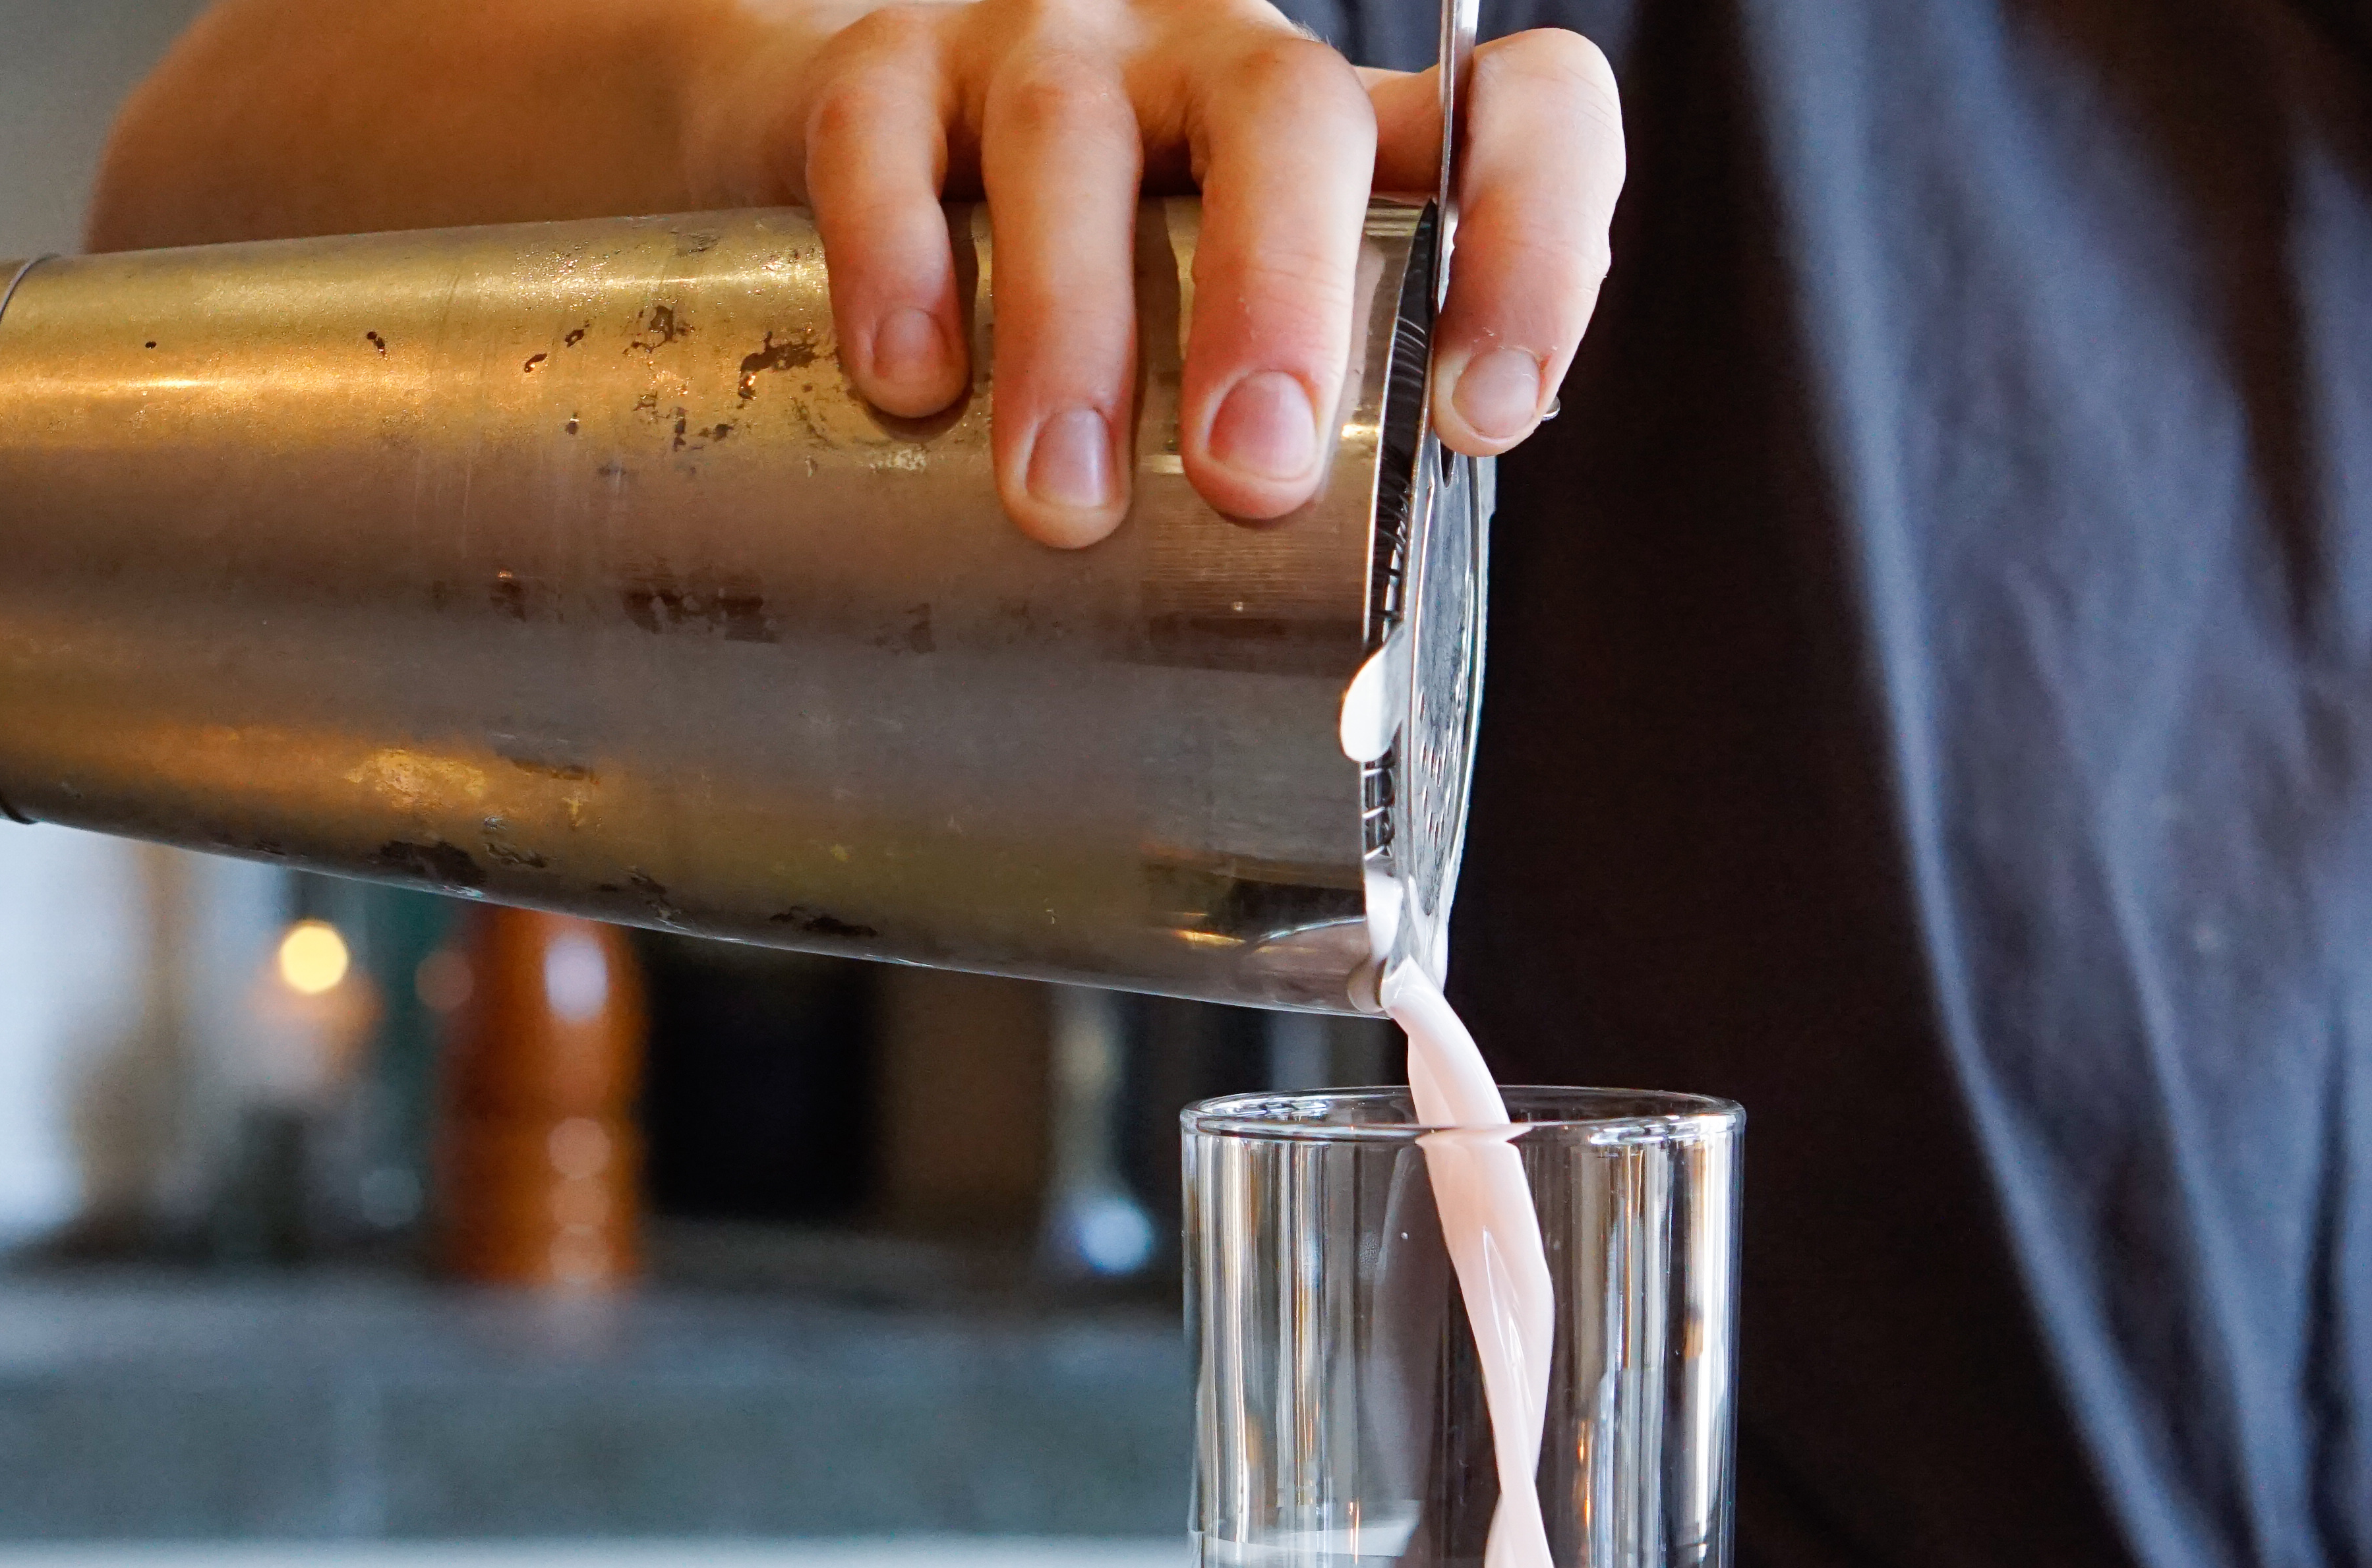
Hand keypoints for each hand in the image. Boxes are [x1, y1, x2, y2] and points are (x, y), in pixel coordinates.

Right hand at [730, 1, 1623, 545]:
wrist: (836, 140)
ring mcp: (1046, 53)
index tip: (1485, 410)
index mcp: (1337, 148)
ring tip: (1061, 500)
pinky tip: (909, 384)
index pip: (1518, 111)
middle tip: (1252, 474)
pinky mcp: (883, 69)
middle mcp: (1208, 68)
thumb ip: (1291, 465)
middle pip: (1289, 117)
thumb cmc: (1081, 288)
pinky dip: (899, 262)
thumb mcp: (1215, 354)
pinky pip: (885, 138)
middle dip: (1280, 297)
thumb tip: (1349, 699)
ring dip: (1074, 329)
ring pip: (1073, 142)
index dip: (1535, 237)